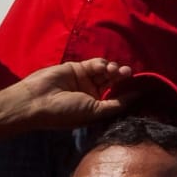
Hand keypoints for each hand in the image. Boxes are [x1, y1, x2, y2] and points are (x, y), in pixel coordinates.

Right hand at [0, 59, 132, 133]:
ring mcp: (85, 80)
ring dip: (114, 69)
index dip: (128, 90)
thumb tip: (139, 95)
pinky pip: (96, 64)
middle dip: (123, 77)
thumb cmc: (65, 112)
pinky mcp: (78, 68)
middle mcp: (92, 93)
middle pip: (114, 82)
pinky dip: (102, 64)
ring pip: (107, 71)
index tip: (140, 85)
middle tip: (128, 73)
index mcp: (97, 106)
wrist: (36, 101)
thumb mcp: (95, 112)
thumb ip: (118, 103)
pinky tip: (103, 67)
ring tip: (115, 71)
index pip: (118, 96)